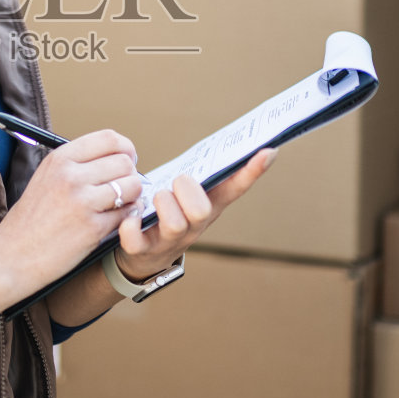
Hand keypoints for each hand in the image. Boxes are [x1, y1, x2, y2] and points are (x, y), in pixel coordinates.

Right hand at [0, 129, 145, 291]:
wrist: (12, 256)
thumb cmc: (31, 220)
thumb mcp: (46, 178)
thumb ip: (77, 165)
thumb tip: (117, 156)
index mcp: (60, 159)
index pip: (109, 138)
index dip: (125, 149)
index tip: (126, 160)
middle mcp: (70, 176)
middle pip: (124, 161)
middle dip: (129, 175)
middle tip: (122, 188)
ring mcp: (82, 202)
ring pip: (132, 186)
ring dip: (132, 196)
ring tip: (119, 205)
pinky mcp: (92, 228)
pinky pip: (128, 213)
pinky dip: (126, 218)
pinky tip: (113, 221)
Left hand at [112, 148, 276, 283]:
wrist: (142, 256)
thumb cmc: (167, 213)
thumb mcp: (187, 194)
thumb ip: (202, 172)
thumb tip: (226, 141)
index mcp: (207, 207)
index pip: (235, 188)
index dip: (251, 171)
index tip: (268, 149)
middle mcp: (193, 227)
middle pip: (202, 211)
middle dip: (187, 190)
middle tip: (175, 183)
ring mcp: (169, 240)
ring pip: (176, 224)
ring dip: (162, 204)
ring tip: (152, 199)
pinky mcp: (142, 251)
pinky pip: (137, 240)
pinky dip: (131, 226)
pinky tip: (130, 218)